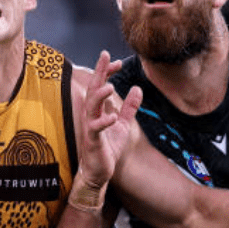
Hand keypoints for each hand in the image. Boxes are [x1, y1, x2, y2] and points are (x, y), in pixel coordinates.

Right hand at [78, 51, 142, 185]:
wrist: (98, 171)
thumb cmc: (108, 148)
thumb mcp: (123, 125)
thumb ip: (129, 108)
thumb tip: (137, 89)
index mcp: (98, 110)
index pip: (100, 85)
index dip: (107, 72)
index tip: (117, 61)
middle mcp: (92, 115)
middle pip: (93, 89)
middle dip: (99, 72)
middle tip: (105, 56)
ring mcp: (90, 127)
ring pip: (91, 106)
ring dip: (100, 95)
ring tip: (111, 86)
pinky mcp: (93, 141)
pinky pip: (96, 129)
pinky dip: (104, 122)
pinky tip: (113, 117)